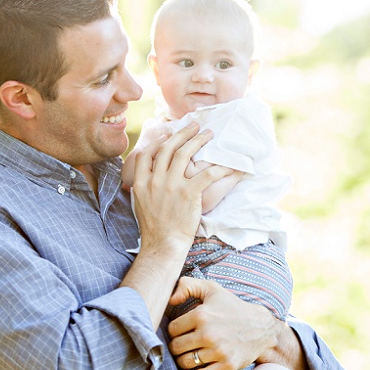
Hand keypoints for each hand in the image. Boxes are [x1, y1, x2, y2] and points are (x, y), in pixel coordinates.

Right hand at [131, 124, 232, 255]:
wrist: (163, 244)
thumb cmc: (154, 227)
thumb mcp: (140, 203)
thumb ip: (142, 186)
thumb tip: (146, 174)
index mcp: (142, 182)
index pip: (147, 153)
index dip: (158, 141)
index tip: (168, 135)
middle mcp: (155, 180)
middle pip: (168, 148)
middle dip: (183, 133)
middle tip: (194, 125)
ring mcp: (172, 185)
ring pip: (185, 154)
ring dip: (198, 140)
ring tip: (208, 134)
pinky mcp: (189, 193)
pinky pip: (207, 174)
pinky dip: (220, 168)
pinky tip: (229, 165)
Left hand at [166, 277, 281, 369]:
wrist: (261, 327)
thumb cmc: (232, 307)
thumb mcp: (212, 289)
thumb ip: (187, 286)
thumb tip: (170, 300)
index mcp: (201, 315)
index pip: (172, 329)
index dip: (174, 331)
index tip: (181, 331)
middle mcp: (208, 334)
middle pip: (176, 347)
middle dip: (176, 347)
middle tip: (182, 345)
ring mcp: (218, 351)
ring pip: (185, 362)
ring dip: (182, 361)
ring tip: (187, 356)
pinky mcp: (227, 366)